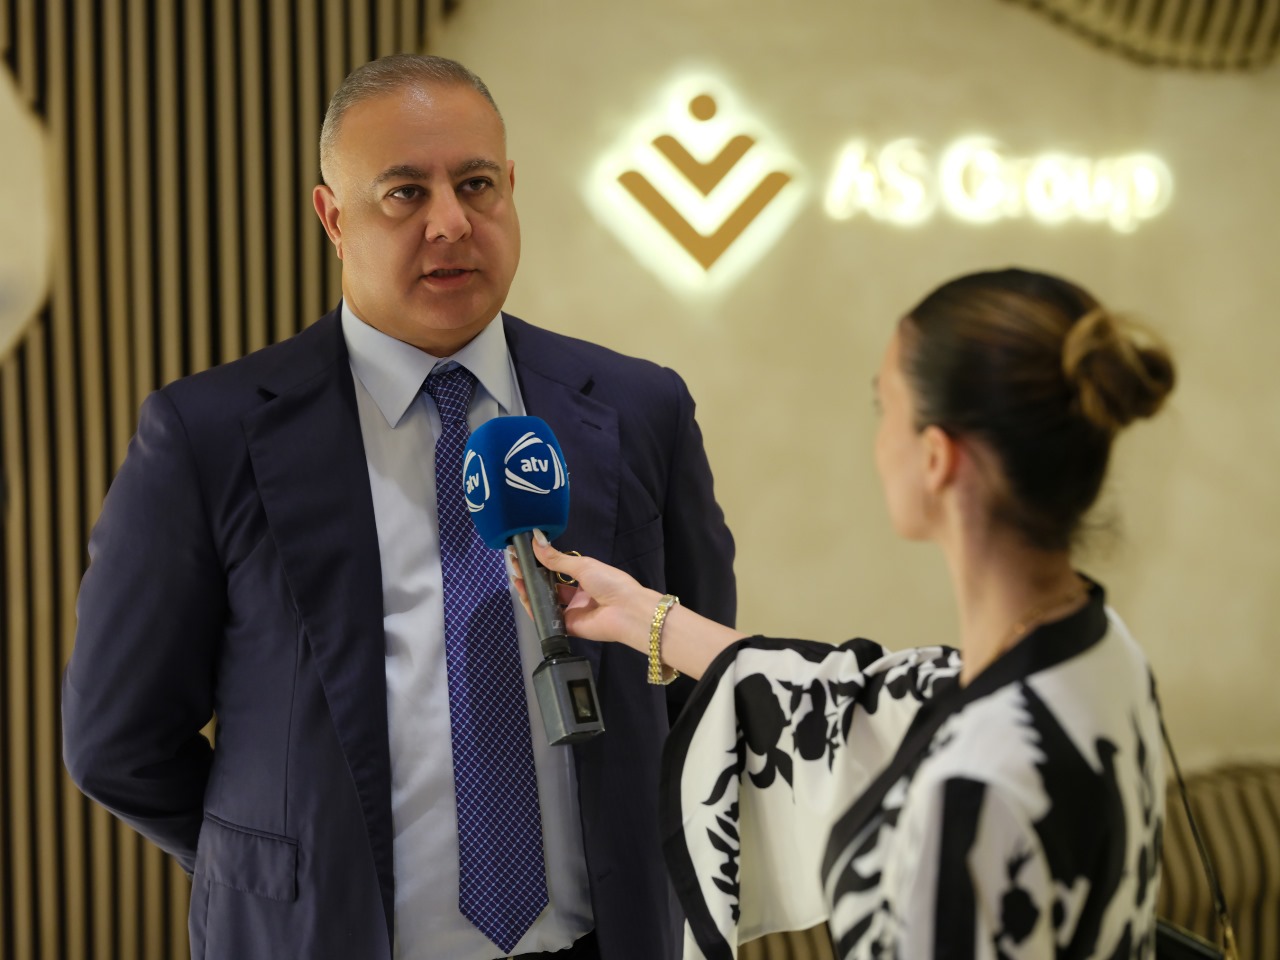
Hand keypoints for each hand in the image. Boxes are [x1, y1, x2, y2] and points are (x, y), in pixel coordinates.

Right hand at [509, 531, 660, 654]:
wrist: (625, 610)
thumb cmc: (609, 583)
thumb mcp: (583, 566)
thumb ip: (557, 558)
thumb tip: (536, 541)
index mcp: (584, 578)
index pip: (556, 570)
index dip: (539, 563)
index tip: (523, 553)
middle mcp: (576, 595)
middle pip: (547, 586)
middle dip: (530, 576)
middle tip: (514, 564)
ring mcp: (570, 612)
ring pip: (544, 601)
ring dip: (529, 591)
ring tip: (516, 578)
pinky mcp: (566, 626)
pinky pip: (546, 617)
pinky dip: (534, 608)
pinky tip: (524, 596)